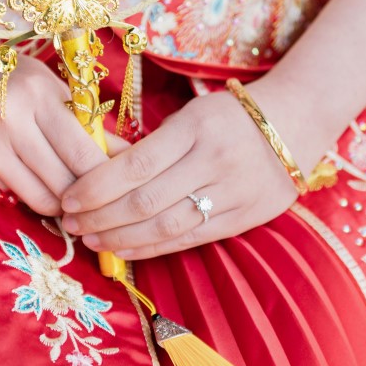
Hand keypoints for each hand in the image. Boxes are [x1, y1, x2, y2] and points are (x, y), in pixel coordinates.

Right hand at [0, 28, 107, 213]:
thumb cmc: (5, 76)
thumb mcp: (49, 85)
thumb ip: (86, 120)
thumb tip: (126, 155)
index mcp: (38, 96)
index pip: (84, 153)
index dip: (106, 177)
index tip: (119, 185)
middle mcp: (10, 123)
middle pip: (65, 183)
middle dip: (86, 197)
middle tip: (98, 199)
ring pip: (39, 198)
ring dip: (60, 204)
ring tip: (70, 196)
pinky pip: (11, 195)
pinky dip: (28, 194)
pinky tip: (33, 181)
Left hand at [60, 0, 365, 259]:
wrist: (297, 122)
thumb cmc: (232, 115)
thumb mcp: (192, 115)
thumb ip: (152, 144)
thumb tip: (98, 173)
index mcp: (197, 128)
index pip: (136, 165)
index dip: (97, 188)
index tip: (69, 199)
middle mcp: (215, 161)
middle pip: (146, 200)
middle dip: (101, 217)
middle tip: (70, 224)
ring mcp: (234, 192)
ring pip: (167, 226)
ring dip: (122, 238)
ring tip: (92, 241)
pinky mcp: (246, 216)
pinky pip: (192, 238)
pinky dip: (154, 248)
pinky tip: (127, 250)